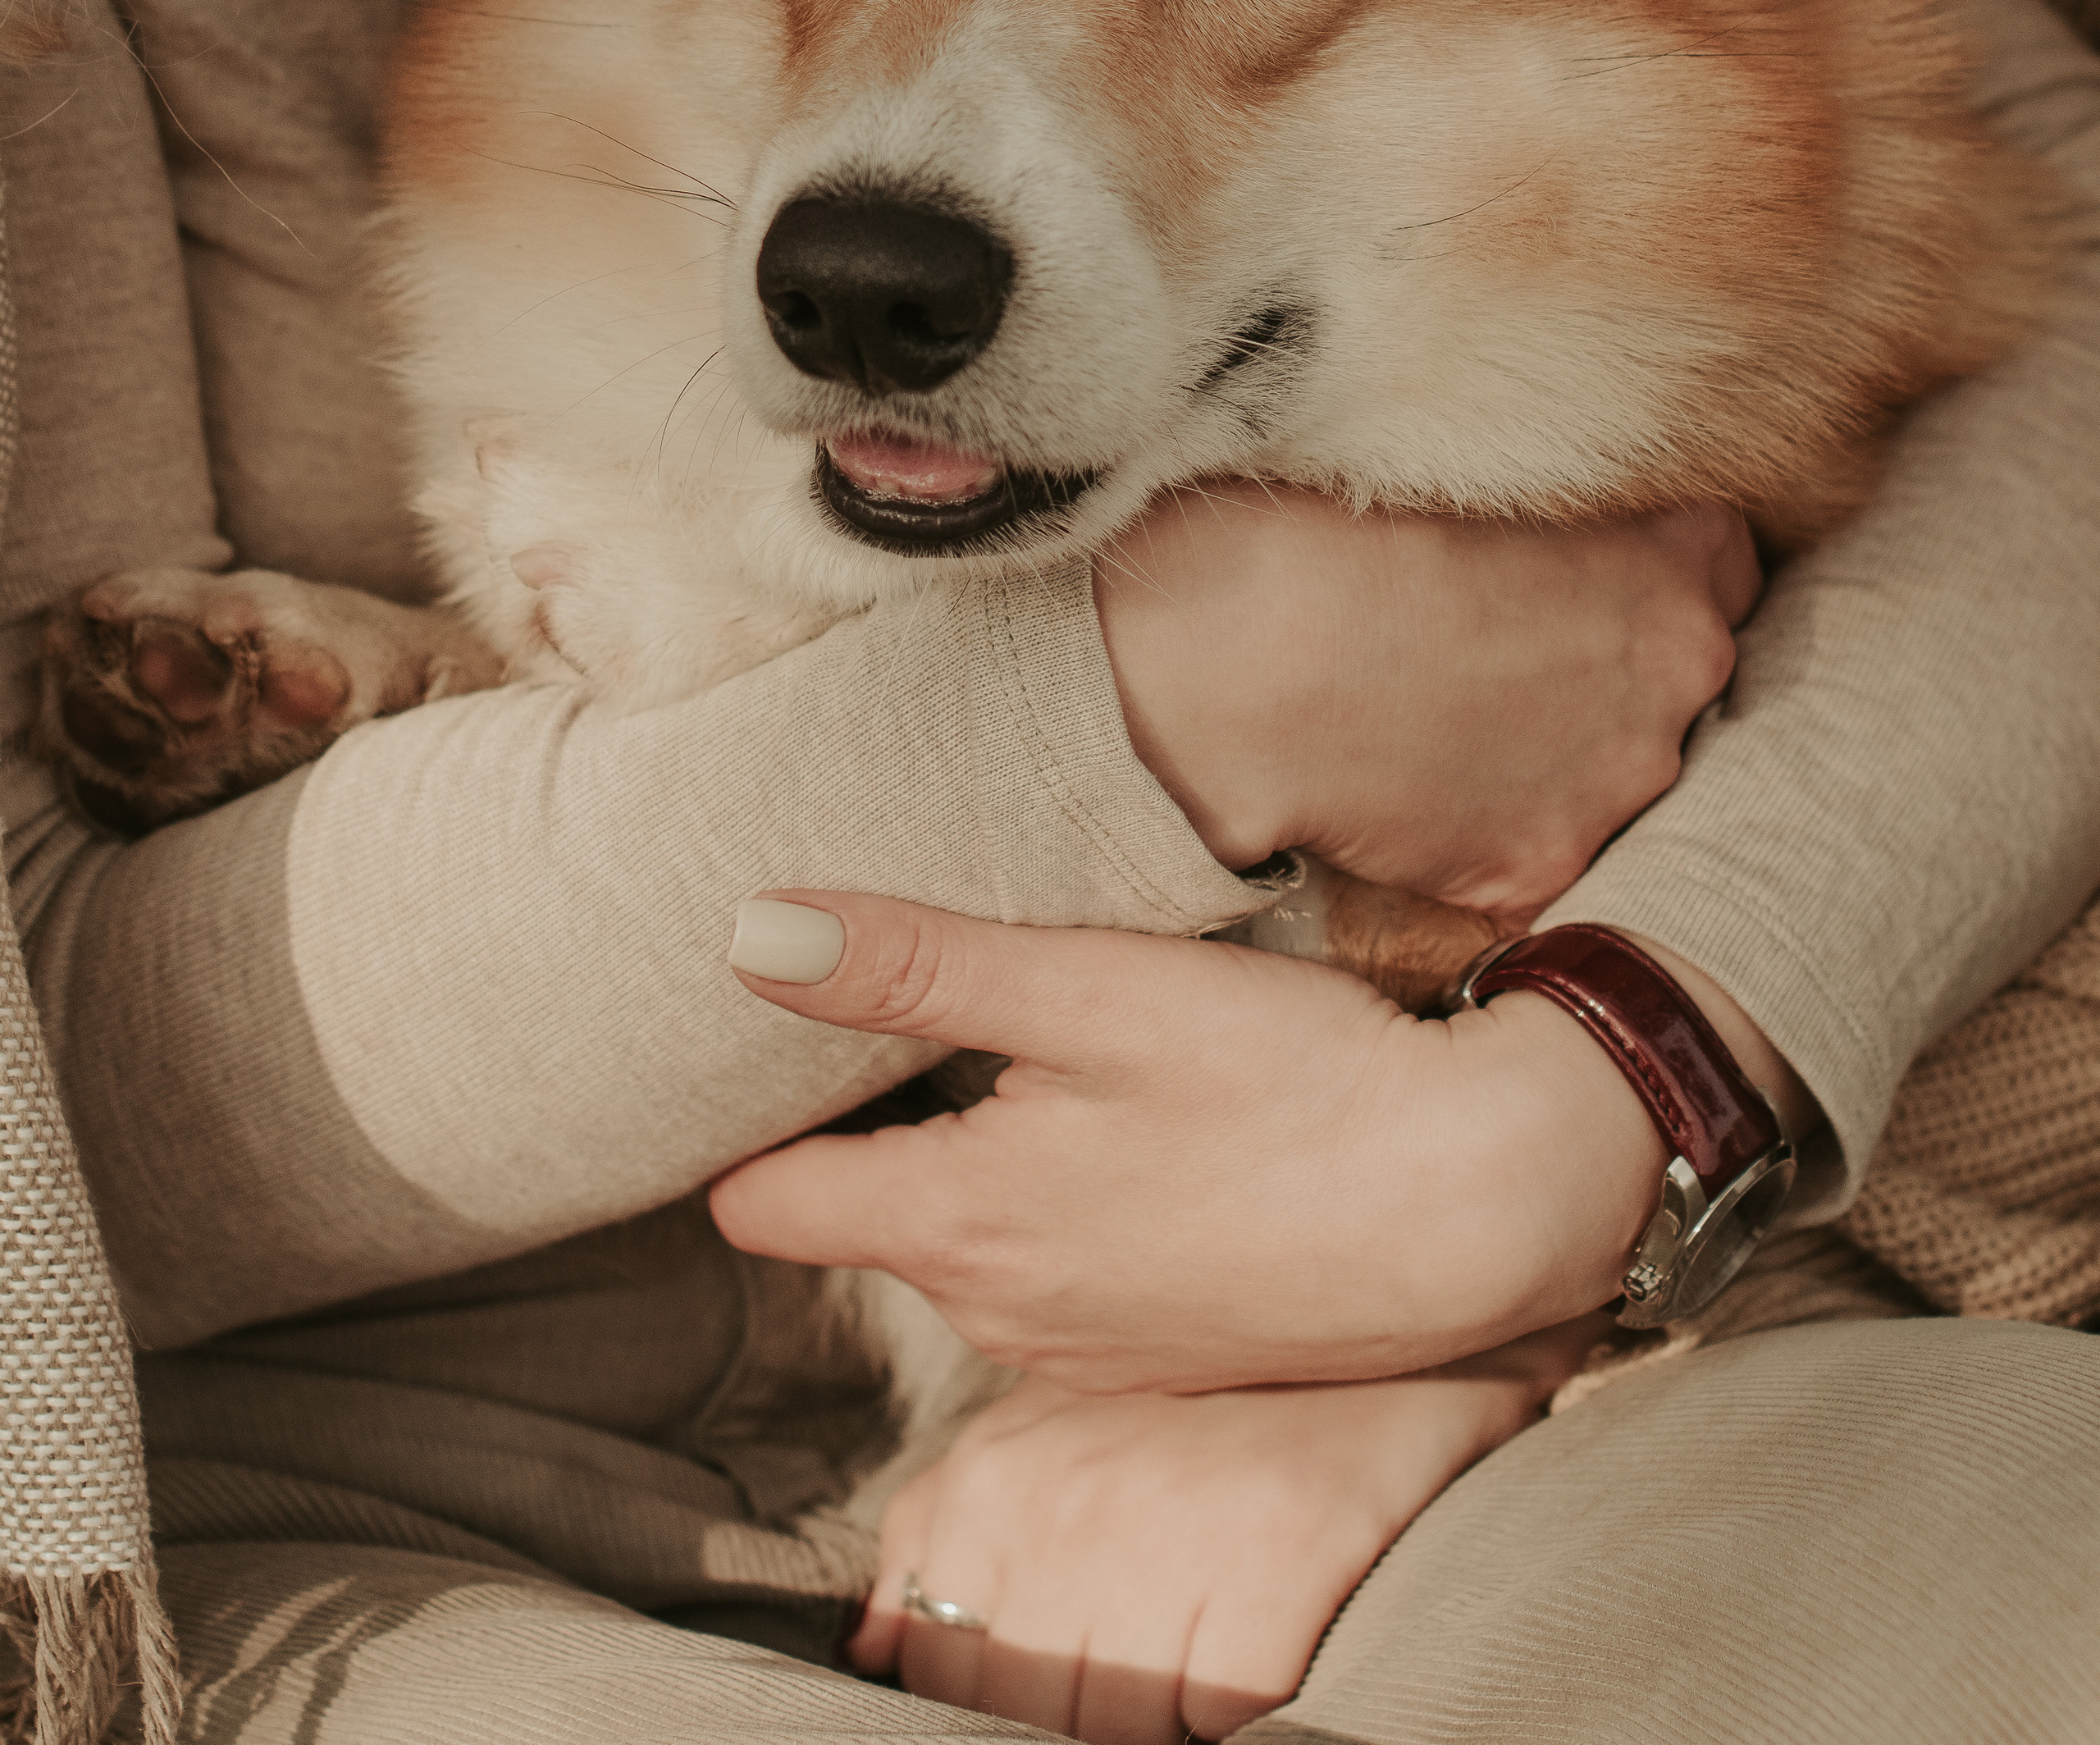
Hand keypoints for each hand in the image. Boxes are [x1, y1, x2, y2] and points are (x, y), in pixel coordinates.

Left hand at [712, 892, 1672, 1388]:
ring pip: (971, 1243)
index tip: (765, 1039)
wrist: (1481, 1206)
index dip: (751, 1119)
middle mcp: (997, 1312)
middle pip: (869, 1214)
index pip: (762, 1204)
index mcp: (954, 1225)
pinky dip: (1071, 1208)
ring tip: (1037, 1057)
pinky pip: (1063, 1276)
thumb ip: (916, 968)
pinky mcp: (1161, 1355)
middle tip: (920, 1006)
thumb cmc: (1287, 1084)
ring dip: (983, 1162)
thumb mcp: (1092, 992)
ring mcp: (1082, 1350)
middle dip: (875, 1122)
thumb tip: (746, 936)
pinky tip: (1141, 1134)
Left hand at [849, 1346, 1586, 1744]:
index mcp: (987, 1471)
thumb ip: (939, 1525)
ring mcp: (1162, 1536)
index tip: (1064, 1641)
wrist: (1385, 1316)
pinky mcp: (1270, 1569)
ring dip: (1159, 1695)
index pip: (934, 1663)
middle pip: (1023, 1703)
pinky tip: (1256, 1620)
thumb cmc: (1206, 1392)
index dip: (996, 1683)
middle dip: (1079, 1689)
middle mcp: (1057, 1501)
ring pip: (1116, 1722)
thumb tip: (871, 1649)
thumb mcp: (1048, 1423)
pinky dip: (1236, 1698)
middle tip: (1149, 1615)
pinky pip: (1216, 1714)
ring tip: (1200, 1608)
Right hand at [1094, 487, 1757, 908]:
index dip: (1653, 550)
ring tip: (1439, 708)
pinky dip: (1484, 822)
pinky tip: (1409, 782)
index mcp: (1669, 577)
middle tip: (1498, 632)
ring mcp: (1603, 797)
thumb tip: (1531, 494)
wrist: (1223, 659)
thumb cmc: (1318, 523)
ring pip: (1609, 766)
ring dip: (1550, 742)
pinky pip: (1532, 848)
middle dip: (1604, 653)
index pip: (1726, 560)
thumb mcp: (1454, 456)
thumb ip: (1539, 488)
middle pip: (1673, 670)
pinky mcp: (1527, 872)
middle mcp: (1669, 696)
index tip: (1596, 550)